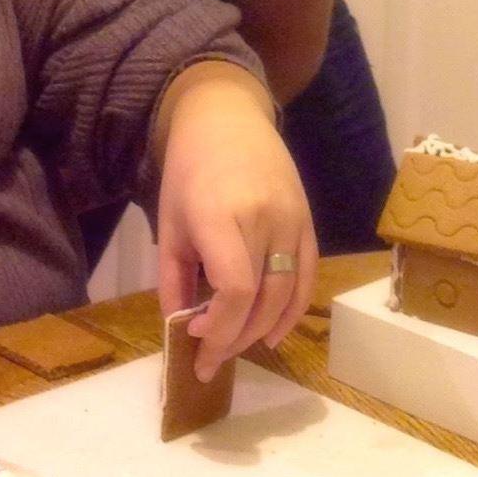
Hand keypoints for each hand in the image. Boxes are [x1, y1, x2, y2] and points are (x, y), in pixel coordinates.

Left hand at [154, 62, 317, 380]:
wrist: (227, 117)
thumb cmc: (188, 170)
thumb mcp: (169, 223)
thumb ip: (173, 279)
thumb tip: (180, 329)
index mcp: (220, 215)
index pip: (234, 289)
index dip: (219, 326)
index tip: (196, 338)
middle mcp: (263, 218)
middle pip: (260, 299)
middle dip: (234, 339)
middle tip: (211, 359)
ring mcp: (292, 219)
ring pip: (287, 294)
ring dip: (261, 330)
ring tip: (236, 347)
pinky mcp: (308, 220)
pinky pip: (307, 277)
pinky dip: (293, 311)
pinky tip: (272, 333)